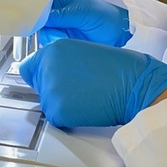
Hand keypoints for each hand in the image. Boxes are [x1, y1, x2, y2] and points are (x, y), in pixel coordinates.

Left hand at [19, 38, 166, 128]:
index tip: (51, 81)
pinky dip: (69, 119)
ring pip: (47, 103)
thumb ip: (61, 59)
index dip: (41, 76)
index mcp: (54, 48)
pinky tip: (88, 107)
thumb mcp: (83, 52)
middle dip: (53, 90)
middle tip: (80, 89)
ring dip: (63, 105)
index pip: (29, 67)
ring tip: (87, 96)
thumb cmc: (119, 69)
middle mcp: (48, 65)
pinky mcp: (57, 109)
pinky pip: (56, 118)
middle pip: (37, 86)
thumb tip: (46, 71)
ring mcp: (51, 87)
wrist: (137, 85)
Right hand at [38, 0, 131, 47]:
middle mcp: (58, 12)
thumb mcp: (81, 12)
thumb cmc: (105, 15)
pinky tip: (64, 42)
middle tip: (53, 30)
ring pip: (44, 32)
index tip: (34, 20)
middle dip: (45, 27)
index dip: (35, 11)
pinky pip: (51, 42)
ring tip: (63, 36)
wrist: (118, 33)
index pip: (40, 3)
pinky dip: (55, 44)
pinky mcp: (64, 39)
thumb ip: (60, 15)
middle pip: (39, 19)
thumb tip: (41, 17)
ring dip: (51, 36)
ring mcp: (61, 26)